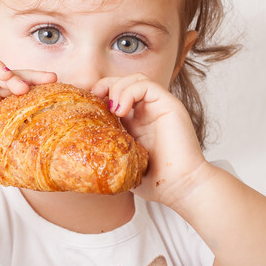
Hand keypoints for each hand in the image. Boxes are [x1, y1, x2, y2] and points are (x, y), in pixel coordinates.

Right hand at [0, 57, 56, 182]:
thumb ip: (18, 162)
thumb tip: (48, 176)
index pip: (22, 95)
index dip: (39, 92)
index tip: (58, 94)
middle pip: (15, 79)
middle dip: (34, 78)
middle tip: (52, 79)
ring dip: (14, 76)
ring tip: (23, 88)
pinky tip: (5, 74)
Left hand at [91, 75, 208, 206]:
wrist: (182, 187)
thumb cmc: (156, 181)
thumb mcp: (123, 162)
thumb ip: (109, 150)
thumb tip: (84, 150)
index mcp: (137, 122)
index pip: (117, 94)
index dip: (101, 95)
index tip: (88, 107)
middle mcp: (149, 111)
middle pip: (125, 81)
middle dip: (106, 85)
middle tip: (95, 100)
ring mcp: (160, 107)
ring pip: (135, 79)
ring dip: (117, 88)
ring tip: (112, 110)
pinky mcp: (170, 105)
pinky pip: (147, 85)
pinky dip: (129, 92)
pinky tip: (120, 111)